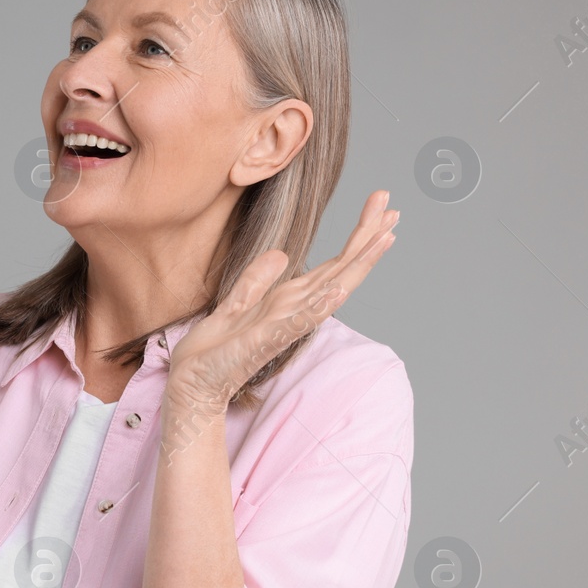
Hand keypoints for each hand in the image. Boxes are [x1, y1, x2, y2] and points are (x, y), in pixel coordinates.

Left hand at [166, 188, 399, 412]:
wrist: (193, 381)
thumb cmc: (215, 350)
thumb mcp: (236, 303)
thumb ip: (258, 280)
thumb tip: (282, 254)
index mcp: (289, 300)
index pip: (332, 265)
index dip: (357, 237)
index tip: (379, 206)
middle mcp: (295, 310)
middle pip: (341, 269)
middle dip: (367, 238)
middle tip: (394, 207)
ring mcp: (285, 325)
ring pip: (331, 289)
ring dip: (359, 265)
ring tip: (385, 237)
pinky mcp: (267, 340)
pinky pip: (299, 321)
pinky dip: (320, 306)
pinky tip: (340, 289)